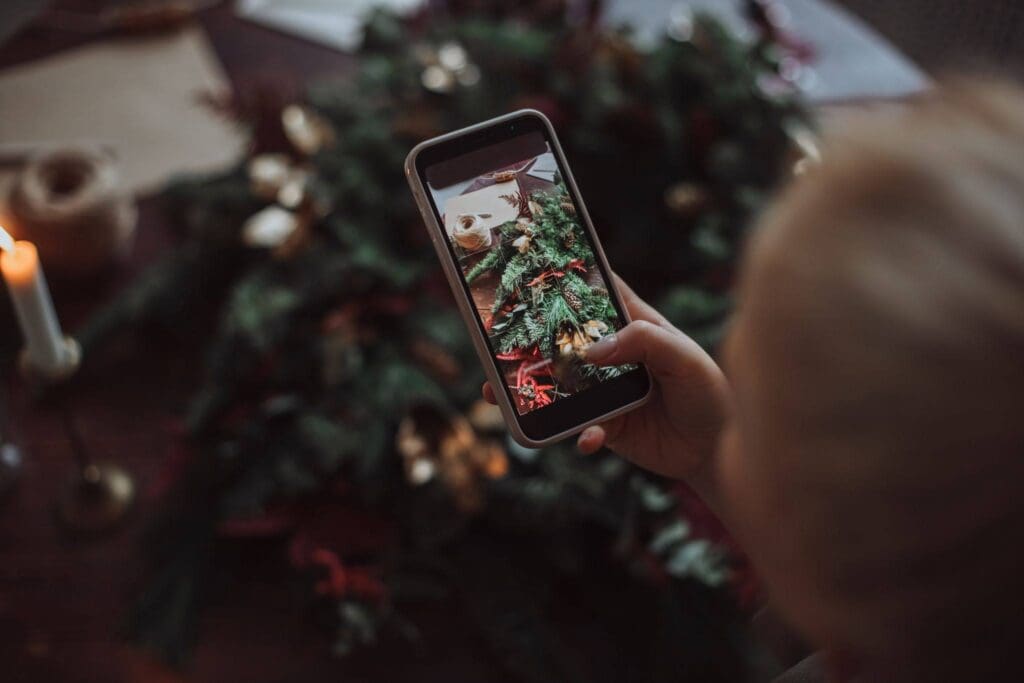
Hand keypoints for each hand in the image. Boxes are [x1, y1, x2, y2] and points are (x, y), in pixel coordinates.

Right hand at [482, 274, 730, 495]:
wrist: (718, 452)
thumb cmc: (710, 393)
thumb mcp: (685, 357)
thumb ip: (644, 341)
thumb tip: (592, 350)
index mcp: (635, 325)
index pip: (598, 292)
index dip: (569, 278)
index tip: (533, 269)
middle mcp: (615, 355)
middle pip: (563, 340)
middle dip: (527, 339)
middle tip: (493, 340)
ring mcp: (606, 391)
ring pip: (557, 385)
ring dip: (529, 390)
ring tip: (498, 394)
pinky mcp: (606, 426)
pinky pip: (579, 428)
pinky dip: (579, 435)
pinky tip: (590, 440)